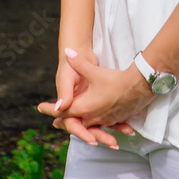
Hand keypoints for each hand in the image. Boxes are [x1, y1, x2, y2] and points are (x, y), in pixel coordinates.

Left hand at [38, 48, 152, 148]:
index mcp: (83, 107)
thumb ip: (79, 63)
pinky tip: (97, 124)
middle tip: (54, 124)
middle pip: (73, 122)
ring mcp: (104, 120)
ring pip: (88, 126)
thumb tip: (67, 51)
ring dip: (80, 126)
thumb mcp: (94, 71)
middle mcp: (92, 117)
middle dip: (64, 122)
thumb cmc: (115, 80)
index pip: (62, 111)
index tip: (39, 108)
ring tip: (74, 126)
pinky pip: (101, 125)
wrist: (138, 87)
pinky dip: (95, 126)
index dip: (50, 109)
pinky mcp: (114, 119)